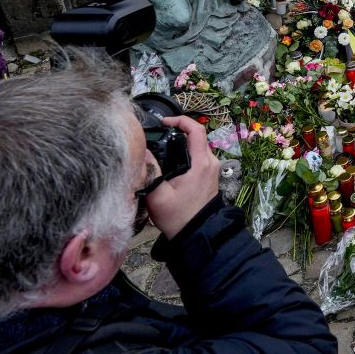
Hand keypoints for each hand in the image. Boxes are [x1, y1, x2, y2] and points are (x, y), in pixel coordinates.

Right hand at [145, 116, 221, 238]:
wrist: (196, 233)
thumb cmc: (178, 216)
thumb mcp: (158, 195)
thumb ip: (150, 171)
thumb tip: (142, 151)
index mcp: (201, 164)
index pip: (197, 130)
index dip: (180, 120)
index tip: (164, 122)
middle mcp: (210, 163)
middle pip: (195, 137)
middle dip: (177, 132)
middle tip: (158, 135)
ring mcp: (211, 169)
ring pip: (196, 147)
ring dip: (180, 144)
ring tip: (161, 148)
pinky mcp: (208, 175)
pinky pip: (197, 157)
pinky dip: (184, 154)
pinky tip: (169, 161)